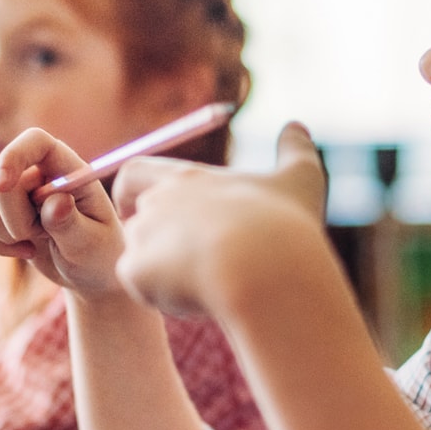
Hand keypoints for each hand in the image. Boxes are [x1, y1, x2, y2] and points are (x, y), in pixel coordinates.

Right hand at [0, 128, 127, 294]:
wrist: (89, 272)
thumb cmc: (99, 254)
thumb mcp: (92, 244)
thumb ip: (72, 223)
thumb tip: (56, 201)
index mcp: (68, 169)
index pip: (35, 141)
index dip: (14, 156)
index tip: (3, 185)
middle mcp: (39, 172)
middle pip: (1, 183)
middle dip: (16, 222)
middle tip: (45, 238)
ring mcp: (17, 189)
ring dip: (5, 233)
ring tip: (36, 243)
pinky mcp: (0, 210)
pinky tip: (26, 251)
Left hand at [111, 122, 326, 317]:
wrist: (265, 271)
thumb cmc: (284, 224)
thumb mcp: (299, 180)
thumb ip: (295, 150)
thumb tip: (298, 126)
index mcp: (187, 177)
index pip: (134, 173)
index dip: (131, 191)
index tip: (142, 207)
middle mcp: (156, 202)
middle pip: (137, 222)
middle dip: (159, 243)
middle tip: (197, 264)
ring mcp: (143, 237)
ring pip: (140, 258)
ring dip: (164, 272)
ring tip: (208, 287)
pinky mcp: (136, 273)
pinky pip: (140, 288)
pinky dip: (163, 296)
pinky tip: (198, 302)